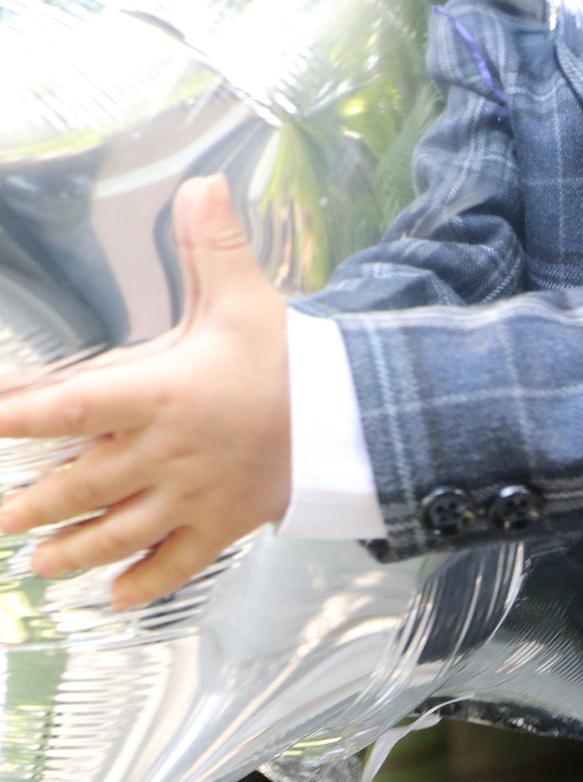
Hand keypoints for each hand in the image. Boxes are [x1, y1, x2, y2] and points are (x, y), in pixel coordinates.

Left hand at [0, 176, 291, 608]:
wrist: (350, 422)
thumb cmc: (288, 361)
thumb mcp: (245, 298)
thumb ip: (212, 245)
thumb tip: (202, 183)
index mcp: (163, 394)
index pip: (76, 406)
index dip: (23, 416)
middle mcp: (168, 453)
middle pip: (84, 485)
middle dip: (33, 504)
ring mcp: (193, 498)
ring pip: (120, 533)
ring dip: (74, 551)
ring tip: (38, 563)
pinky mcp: (222, 527)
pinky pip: (177, 564)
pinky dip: (145, 585)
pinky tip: (115, 598)